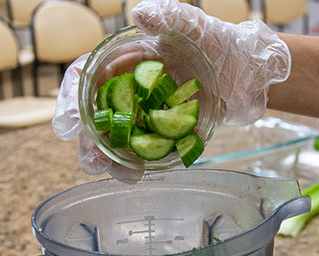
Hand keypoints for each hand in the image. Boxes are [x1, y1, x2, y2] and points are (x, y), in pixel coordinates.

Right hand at [52, 0, 289, 178]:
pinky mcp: (162, 132)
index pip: (87, 77)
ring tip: (119, 174)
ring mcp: (145, 113)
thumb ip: (169, 16)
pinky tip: (136, 175)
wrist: (249, 73)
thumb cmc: (219, 43)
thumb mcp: (194, 25)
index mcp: (127, 61)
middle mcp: (129, 88)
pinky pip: (140, 151)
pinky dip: (134, 165)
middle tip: (94, 160)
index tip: (69, 124)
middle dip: (88, 140)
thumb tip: (140, 14)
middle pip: (94, 115)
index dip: (71, 99)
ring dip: (109, 158)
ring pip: (113, 137)